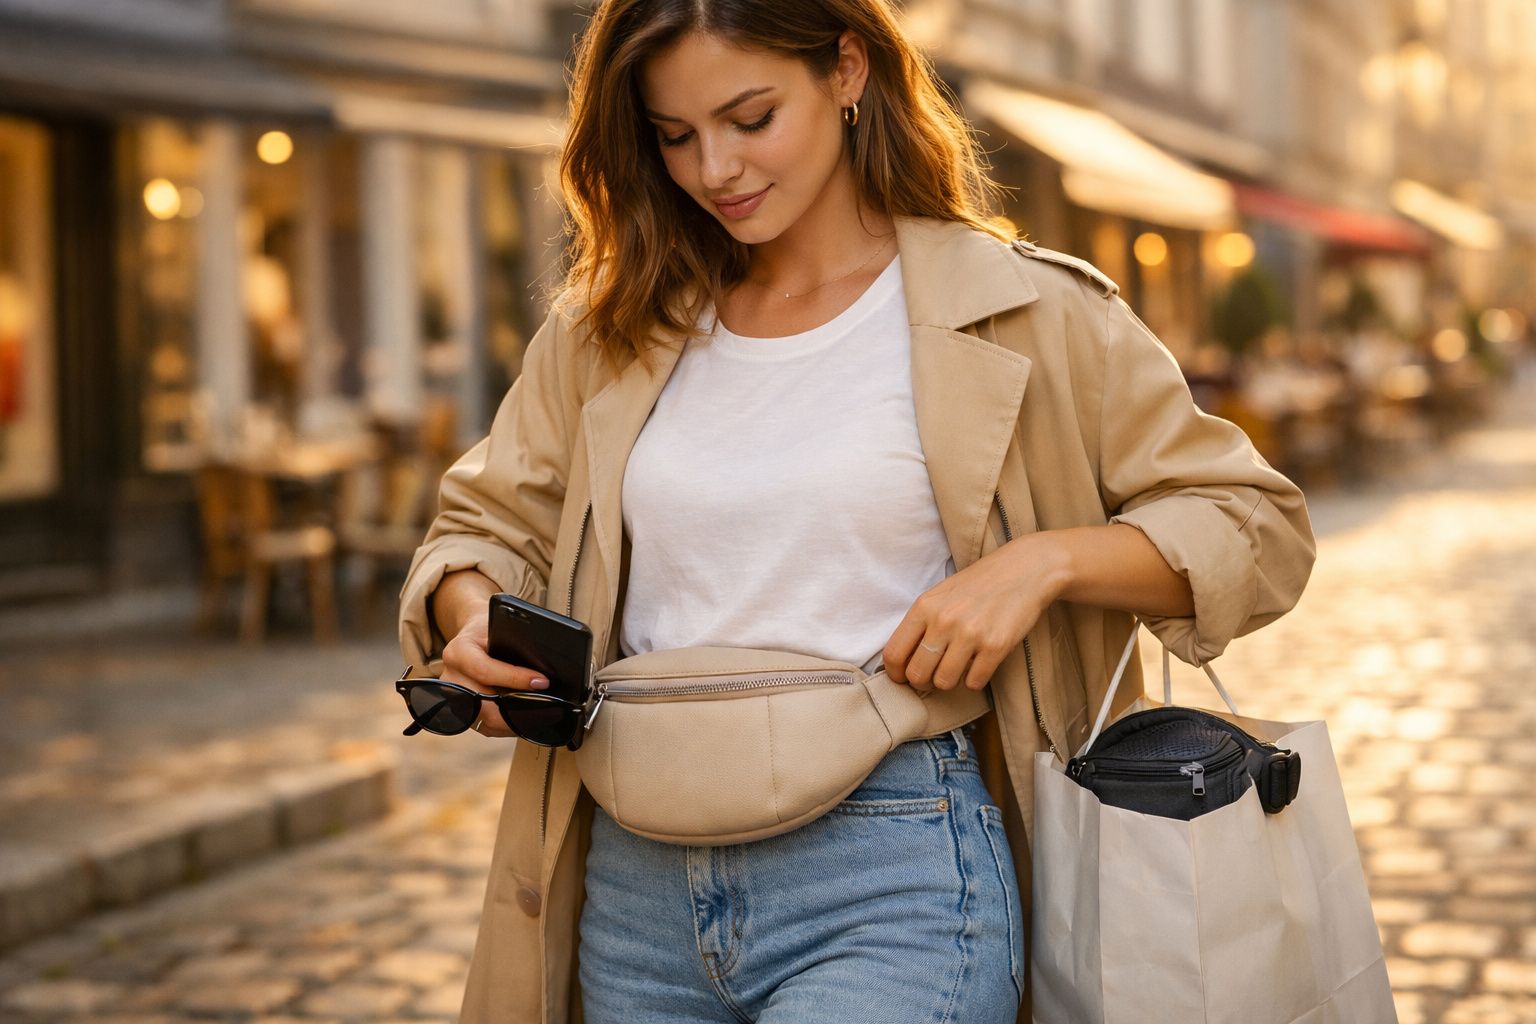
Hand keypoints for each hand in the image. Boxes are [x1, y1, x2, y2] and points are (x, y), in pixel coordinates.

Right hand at [440, 610, 550, 737]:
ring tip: (542, 717)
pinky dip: (508, 726)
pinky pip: (486, 727)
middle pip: (485, 707)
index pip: (485, 671)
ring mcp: (454, 700)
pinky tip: (527, 720)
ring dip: (516, 722)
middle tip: (548, 710)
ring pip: (487, 722)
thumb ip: (515, 644)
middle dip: (519, 710)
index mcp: (458, 653)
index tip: (542, 682)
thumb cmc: (490, 631)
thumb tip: (542, 665)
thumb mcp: (501, 627)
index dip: (516, 678)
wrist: (473, 637)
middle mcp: (451, 679)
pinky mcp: (462, 713)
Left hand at [883, 533, 1069, 692]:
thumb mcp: (941, 595)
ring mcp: (970, 634)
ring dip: (951, 681)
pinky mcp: (996, 646)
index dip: (895, 673)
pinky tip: (980, 664)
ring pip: (944, 682)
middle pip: (917, 674)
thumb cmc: (980, 583)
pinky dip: (975, 679)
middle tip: (935, 674)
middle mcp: (944, 621)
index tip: (904, 677)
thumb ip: (921, 623)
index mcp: (925, 606)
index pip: (894, 654)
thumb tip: (903, 661)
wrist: (1025, 568)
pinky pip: (974, 682)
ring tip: (959, 667)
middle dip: (924, 681)